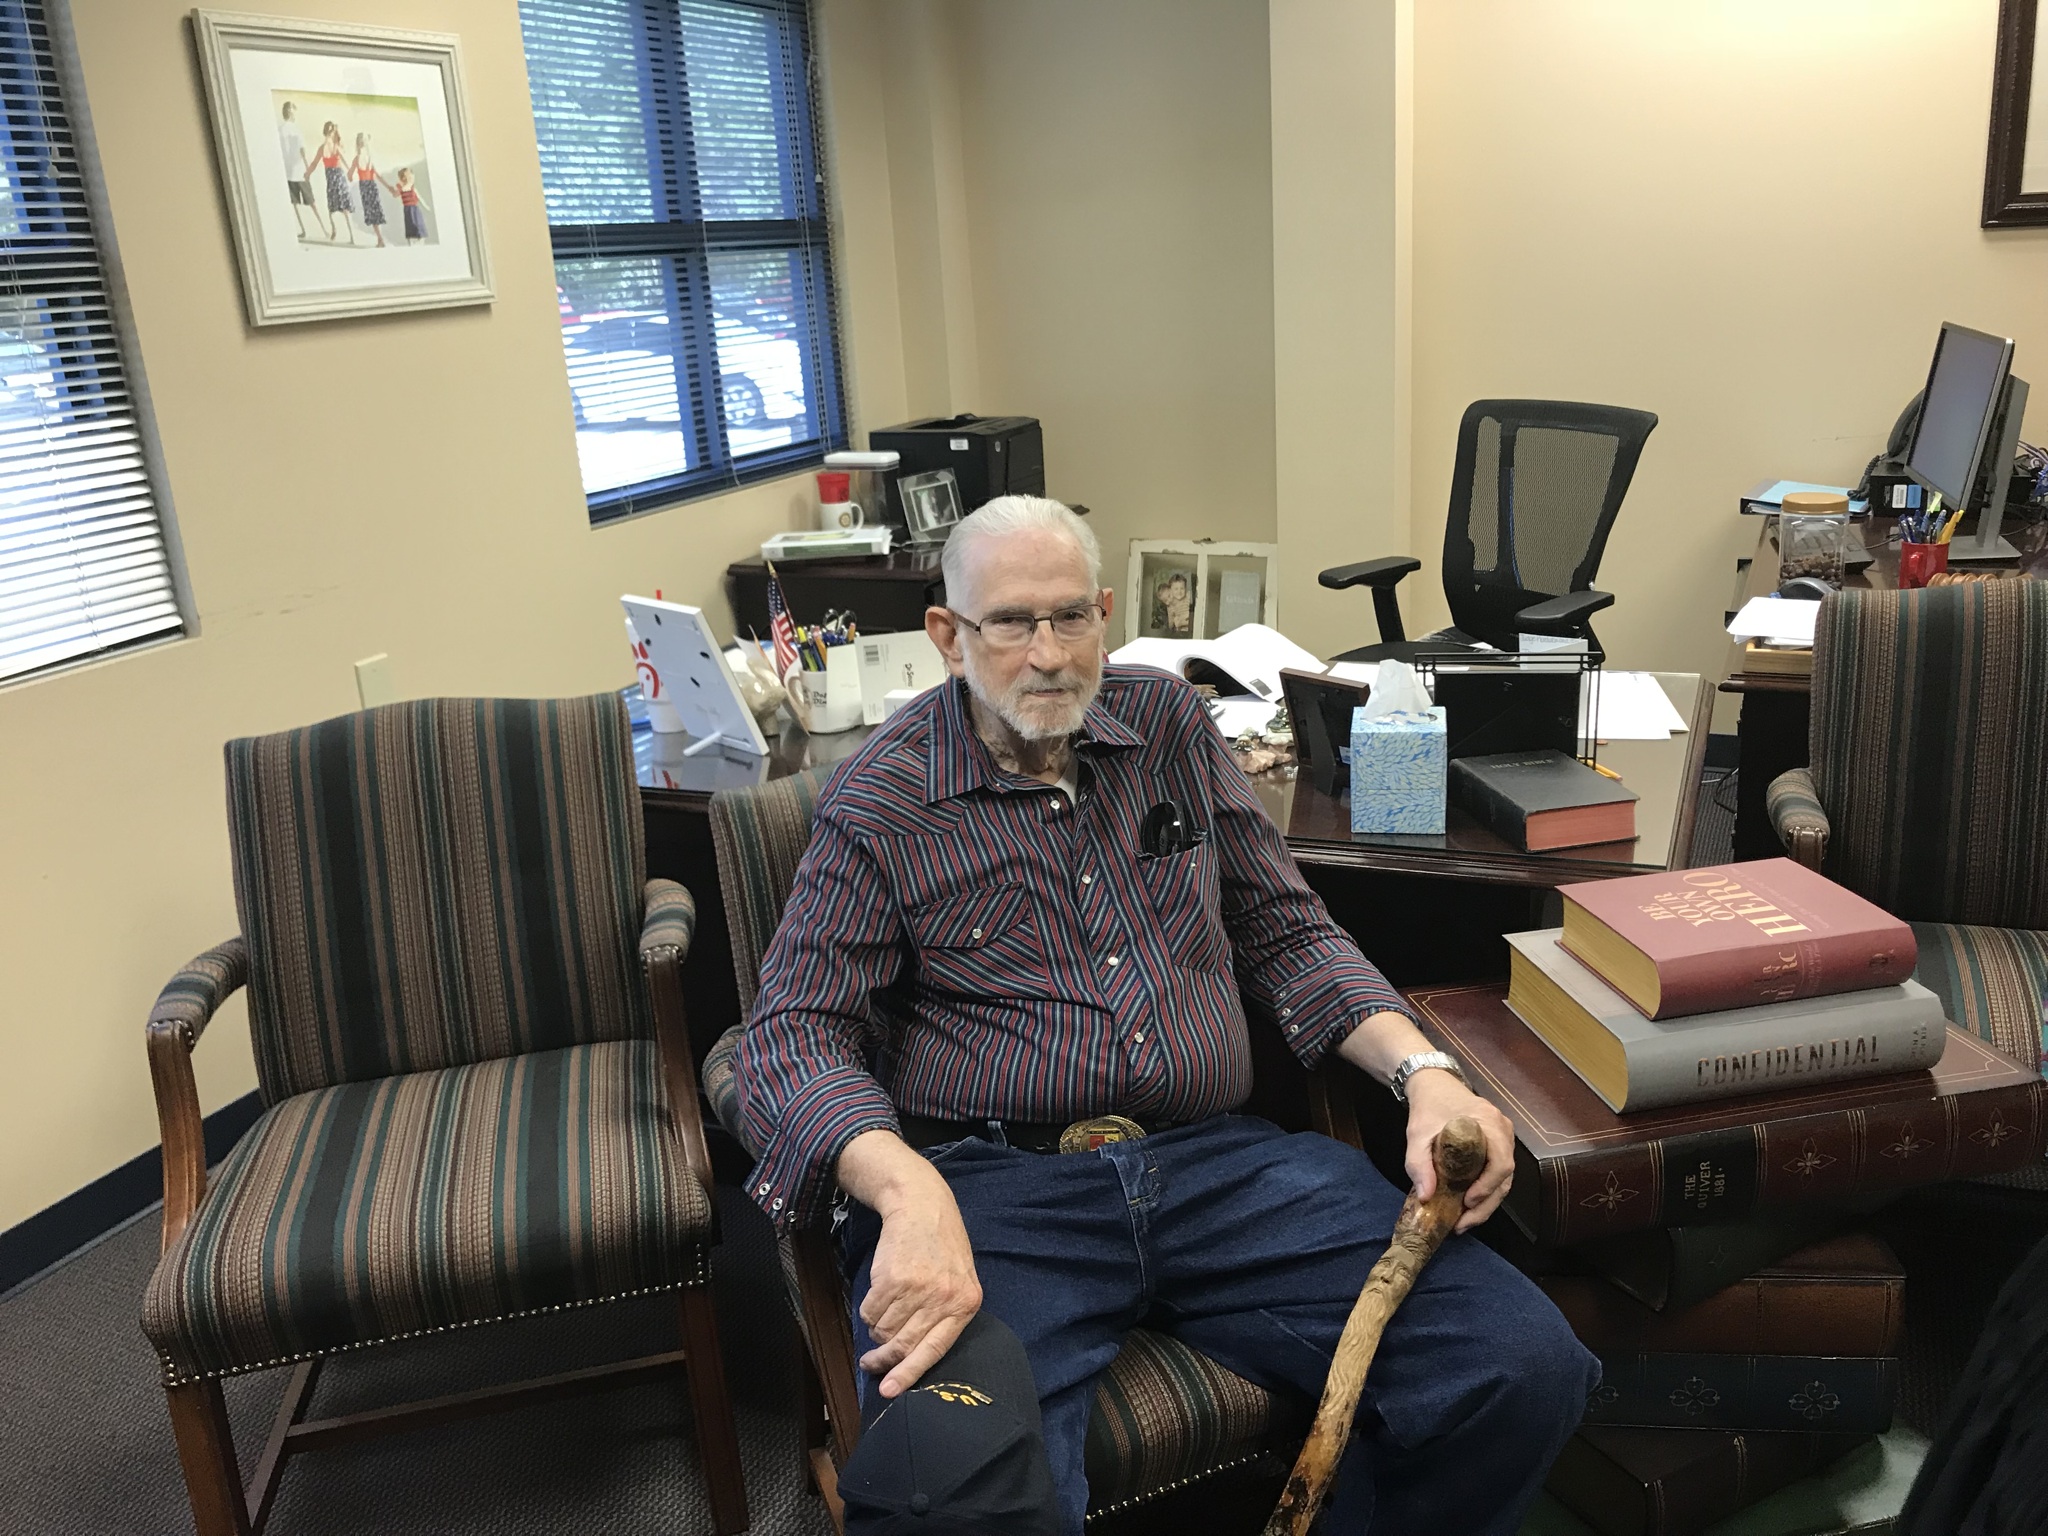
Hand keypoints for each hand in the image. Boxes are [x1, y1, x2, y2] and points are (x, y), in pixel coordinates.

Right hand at [857, 1162, 982, 1397]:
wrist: (922, 1206)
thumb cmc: (941, 1248)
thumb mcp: (959, 1281)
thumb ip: (946, 1316)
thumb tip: (914, 1357)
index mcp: (965, 1304)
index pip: (936, 1349)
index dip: (910, 1373)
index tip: (889, 1391)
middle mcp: (943, 1298)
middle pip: (905, 1344)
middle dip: (883, 1360)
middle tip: (870, 1364)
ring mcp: (917, 1288)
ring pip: (884, 1329)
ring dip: (877, 1329)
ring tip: (884, 1311)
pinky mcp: (892, 1278)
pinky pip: (870, 1311)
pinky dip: (869, 1310)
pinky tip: (879, 1293)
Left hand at [1401, 1070, 1514, 1232]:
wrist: (1433, 1084)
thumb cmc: (1428, 1107)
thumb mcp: (1417, 1135)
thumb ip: (1418, 1164)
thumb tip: (1426, 1197)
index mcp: (1489, 1124)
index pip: (1501, 1163)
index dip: (1487, 1187)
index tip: (1466, 1202)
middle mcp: (1504, 1131)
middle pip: (1505, 1177)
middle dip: (1485, 1205)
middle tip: (1463, 1224)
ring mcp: (1504, 1137)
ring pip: (1504, 1179)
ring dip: (1486, 1203)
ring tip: (1463, 1221)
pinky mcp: (1498, 1143)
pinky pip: (1498, 1172)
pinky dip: (1486, 1191)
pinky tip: (1468, 1205)